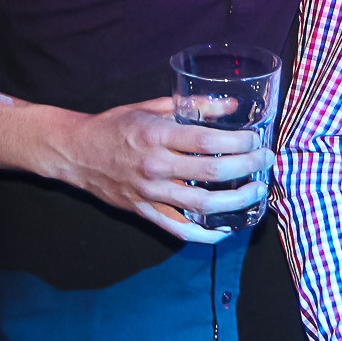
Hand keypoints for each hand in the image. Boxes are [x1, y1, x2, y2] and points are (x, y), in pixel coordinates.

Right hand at [41, 95, 270, 243]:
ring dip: (237, 201)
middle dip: (247, 168)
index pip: (208, 142)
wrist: (75, 152)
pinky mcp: (144, 211)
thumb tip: (232, 106)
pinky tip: (226, 230)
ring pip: (202, 204)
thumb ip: (193, 106)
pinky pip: (179, 229)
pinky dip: (204, 234)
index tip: (257, 140)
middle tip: (266, 161)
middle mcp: (155, 166)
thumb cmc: (116, 125)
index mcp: (157, 136)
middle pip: (212, 174)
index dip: (239, 143)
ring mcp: (150, 193)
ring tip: (257, 191)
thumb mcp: (152, 107)